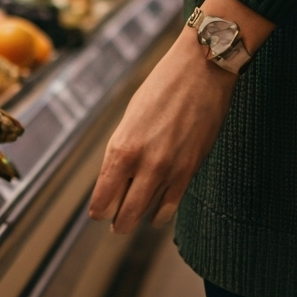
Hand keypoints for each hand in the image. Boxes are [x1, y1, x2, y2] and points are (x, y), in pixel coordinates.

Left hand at [89, 0, 273, 232]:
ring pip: (149, 213)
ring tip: (132, 220)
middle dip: (117, 221)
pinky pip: (173, 203)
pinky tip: (156, 213)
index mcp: (121, 148)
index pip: (104, 195)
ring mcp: (170, 170)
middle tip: (112, 224)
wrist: (200, 72)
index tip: (96, 214)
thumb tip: (117, 175)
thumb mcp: (130, 118)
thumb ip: (123, 149)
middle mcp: (144, 164)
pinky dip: (162, 212)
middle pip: (125, 212)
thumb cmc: (161, 88)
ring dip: (139, 219)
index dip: (98, 209)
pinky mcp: (192, 170)